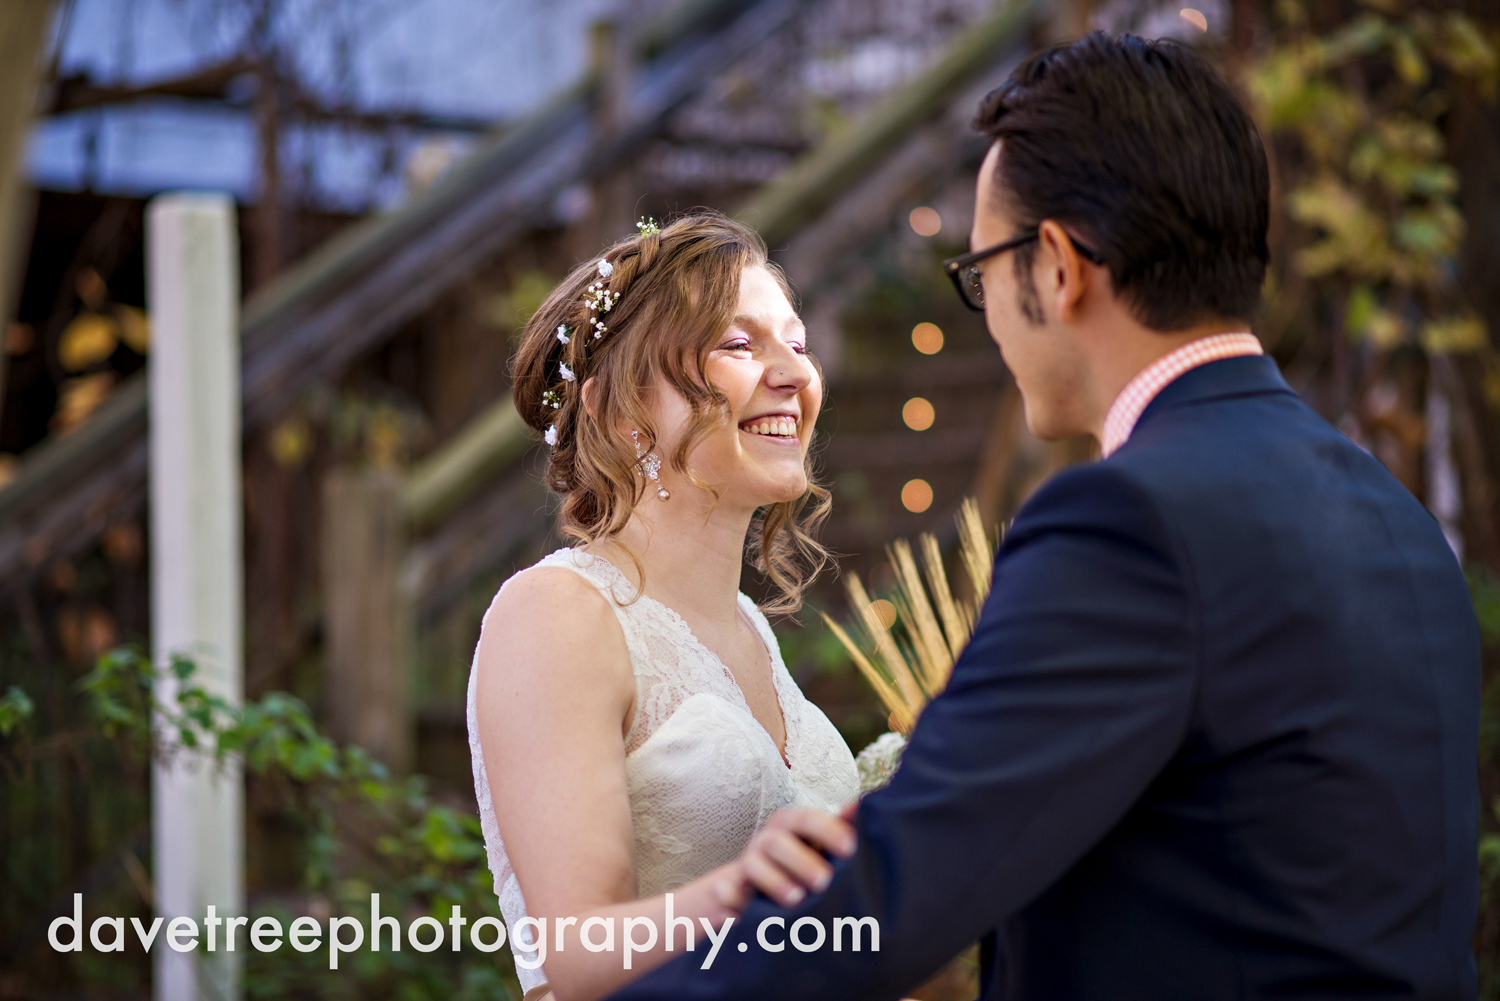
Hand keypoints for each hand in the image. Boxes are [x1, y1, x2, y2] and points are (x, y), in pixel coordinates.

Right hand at [725, 806, 857, 909]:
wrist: (750, 891)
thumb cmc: (795, 865)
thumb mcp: (815, 847)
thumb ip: (834, 831)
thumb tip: (859, 807)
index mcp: (789, 827)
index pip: (806, 820)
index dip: (827, 830)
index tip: (850, 848)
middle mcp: (766, 841)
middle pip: (777, 842)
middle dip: (801, 860)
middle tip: (824, 881)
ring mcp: (746, 865)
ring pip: (753, 865)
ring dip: (774, 880)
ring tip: (796, 899)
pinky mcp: (729, 890)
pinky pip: (726, 891)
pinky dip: (732, 897)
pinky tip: (742, 909)